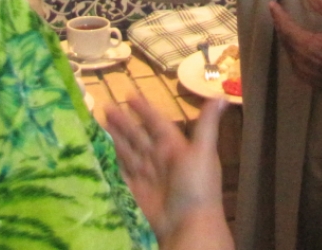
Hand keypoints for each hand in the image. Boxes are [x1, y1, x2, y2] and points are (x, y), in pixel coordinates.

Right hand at [104, 95, 232, 249]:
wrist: (189, 225)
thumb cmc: (198, 186)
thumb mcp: (204, 151)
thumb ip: (207, 123)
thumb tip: (221, 96)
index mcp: (175, 147)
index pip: (157, 123)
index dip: (144, 110)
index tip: (130, 96)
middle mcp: (160, 159)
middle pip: (138, 136)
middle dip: (123, 122)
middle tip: (106, 107)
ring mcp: (147, 176)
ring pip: (128, 152)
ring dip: (115, 138)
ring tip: (99, 124)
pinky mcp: (136, 191)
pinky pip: (120, 172)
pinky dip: (111, 162)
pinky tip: (100, 152)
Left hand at [269, 0, 321, 98]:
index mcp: (310, 47)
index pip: (286, 29)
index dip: (278, 16)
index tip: (272, 4)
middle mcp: (303, 63)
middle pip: (286, 42)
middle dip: (281, 27)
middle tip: (278, 14)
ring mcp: (306, 75)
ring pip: (290, 54)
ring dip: (287, 40)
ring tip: (286, 28)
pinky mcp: (311, 82)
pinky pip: (296, 65)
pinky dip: (294, 53)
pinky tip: (298, 47)